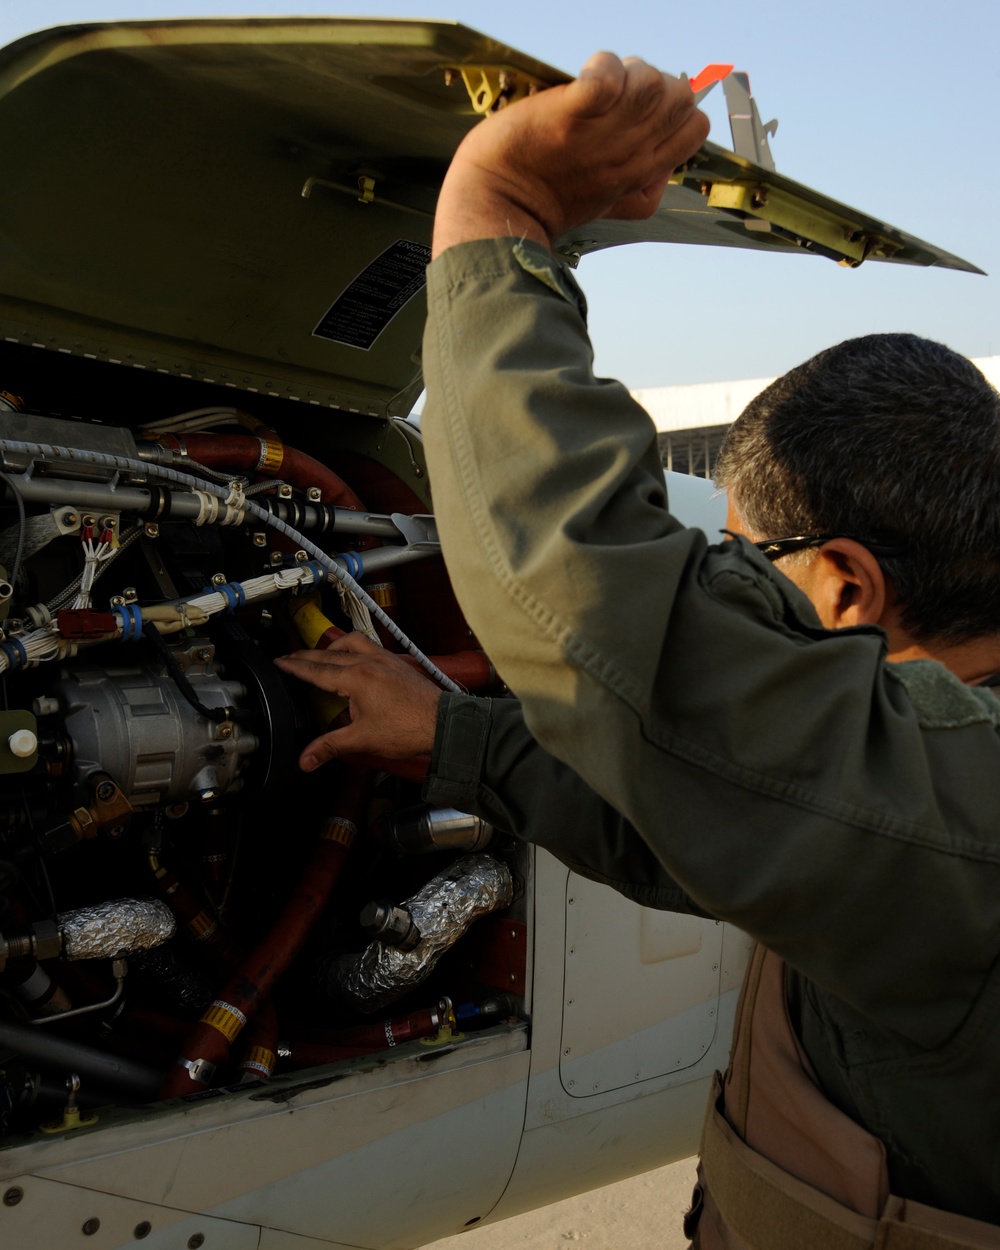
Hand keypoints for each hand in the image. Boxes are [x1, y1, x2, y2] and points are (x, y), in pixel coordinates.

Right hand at [274, 633, 442, 771]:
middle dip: (306, 656)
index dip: (295, 666)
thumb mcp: (362, 740)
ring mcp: (384, 658)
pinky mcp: (395, 662)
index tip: (279, 662)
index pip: (317, 670)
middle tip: (289, 657)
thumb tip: (305, 760)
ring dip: (331, 647)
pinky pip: (369, 645)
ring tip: (320, 655)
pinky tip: (353, 657)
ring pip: (350, 642)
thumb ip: (330, 747)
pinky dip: (354, 647)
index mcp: (356, 678)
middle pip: (329, 654)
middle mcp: (368, 661)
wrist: (441, 723)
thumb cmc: (407, 729)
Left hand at [433, 52, 709, 255]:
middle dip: (652, 85)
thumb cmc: (546, 200)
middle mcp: (630, 153)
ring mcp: (602, 134)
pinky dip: (600, 67)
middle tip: (615, 98)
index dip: (674, 109)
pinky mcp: (571, 114)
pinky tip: (582, 80)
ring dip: (626, 72)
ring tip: (594, 90)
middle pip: (680, 96)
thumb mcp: (609, 202)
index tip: (639, 112)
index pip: (697, 126)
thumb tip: (663, 169)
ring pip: (651, 81)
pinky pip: (608, 75)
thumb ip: (642, 188)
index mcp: (642, 173)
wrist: (498, 204)